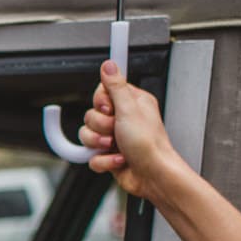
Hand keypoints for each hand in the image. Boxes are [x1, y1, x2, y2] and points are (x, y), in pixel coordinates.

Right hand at [81, 62, 185, 201]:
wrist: (152, 176)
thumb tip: (109, 65)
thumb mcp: (129, 109)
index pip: (102, 92)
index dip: (101, 102)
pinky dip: (103, 160)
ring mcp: (114, 138)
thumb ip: (116, 86)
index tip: (110, 108)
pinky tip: (118, 160)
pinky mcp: (108, 155)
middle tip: (115, 130)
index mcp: (131, 103)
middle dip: (99, 126)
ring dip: (99, 144)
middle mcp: (122, 119)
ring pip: (87, 136)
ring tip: (115, 147)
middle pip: (91, 115)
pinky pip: (91, 155)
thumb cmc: (149, 145)